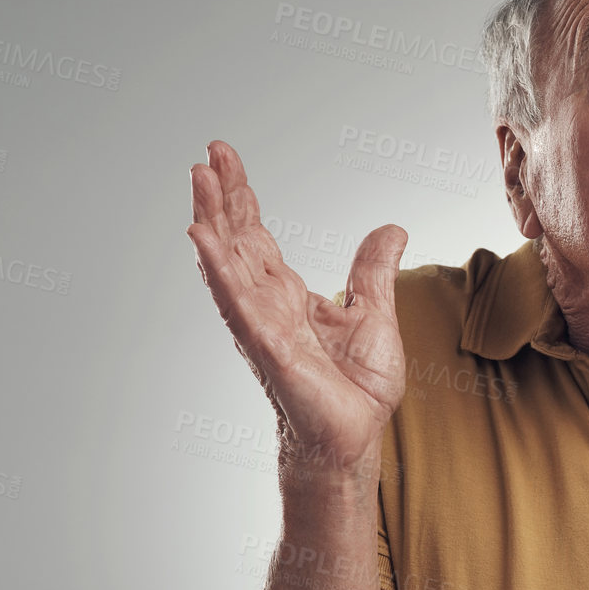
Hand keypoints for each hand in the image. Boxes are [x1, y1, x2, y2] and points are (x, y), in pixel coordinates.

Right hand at [187, 139, 407, 467]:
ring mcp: (260, 323)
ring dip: (210, 219)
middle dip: (219, 196)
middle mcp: (264, 304)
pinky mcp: (267, 344)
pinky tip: (201, 237)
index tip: (222, 157)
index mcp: (285, 294)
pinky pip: (237, 300)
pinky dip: (218, 267)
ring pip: (227, 262)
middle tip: (207, 153)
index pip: (254, 235)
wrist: (356, 436)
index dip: (239, 197)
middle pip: (234, 239)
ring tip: (197, 179)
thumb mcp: (375, 313)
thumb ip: (373, 271)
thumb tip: (391, 229)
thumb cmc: (357, 388)